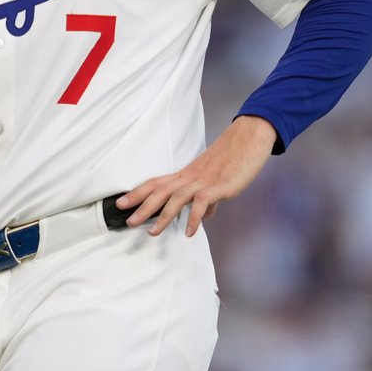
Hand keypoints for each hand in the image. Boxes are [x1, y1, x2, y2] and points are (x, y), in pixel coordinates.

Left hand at [117, 115, 278, 236]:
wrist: (250, 138)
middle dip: (142, 206)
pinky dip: (194, 218)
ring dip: (163, 216)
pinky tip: (189, 232)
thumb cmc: (234, 158)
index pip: (156, 183)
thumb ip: (208, 199)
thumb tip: (204, 216)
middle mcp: (191, 176)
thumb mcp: (216, 180)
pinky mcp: (219, 185)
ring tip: (152, 232)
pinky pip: (202, 202)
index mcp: (187, 174)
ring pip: (176, 198)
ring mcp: (204, 180)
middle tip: (127, 220)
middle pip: (160, 191)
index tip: (121, 202)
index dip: (138, 193)